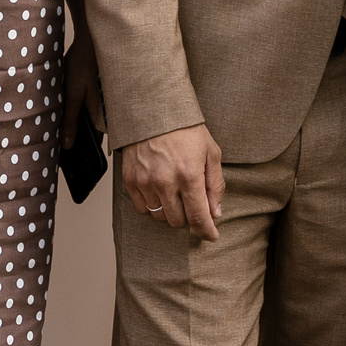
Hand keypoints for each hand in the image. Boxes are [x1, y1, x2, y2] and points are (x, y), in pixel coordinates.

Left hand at [61, 34, 104, 149]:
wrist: (89, 42)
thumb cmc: (83, 65)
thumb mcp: (73, 95)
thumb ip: (70, 120)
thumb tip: (67, 144)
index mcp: (100, 116)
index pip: (93, 143)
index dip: (81, 153)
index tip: (68, 163)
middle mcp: (103, 113)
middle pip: (89, 135)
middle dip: (75, 142)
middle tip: (55, 147)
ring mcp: (98, 105)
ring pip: (85, 123)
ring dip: (74, 128)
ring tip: (55, 132)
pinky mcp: (93, 97)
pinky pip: (84, 112)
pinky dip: (74, 116)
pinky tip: (62, 115)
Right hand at [121, 123, 224, 240]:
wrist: (154, 110)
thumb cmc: (186, 129)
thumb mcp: (211, 152)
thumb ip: (215, 185)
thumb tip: (215, 213)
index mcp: (189, 175)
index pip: (198, 217)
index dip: (206, 231)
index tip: (211, 236)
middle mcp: (166, 182)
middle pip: (178, 221)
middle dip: (188, 216)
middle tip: (192, 201)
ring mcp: (146, 182)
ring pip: (159, 217)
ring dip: (170, 211)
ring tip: (175, 192)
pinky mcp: (131, 180)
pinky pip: (142, 209)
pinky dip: (152, 205)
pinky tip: (159, 191)